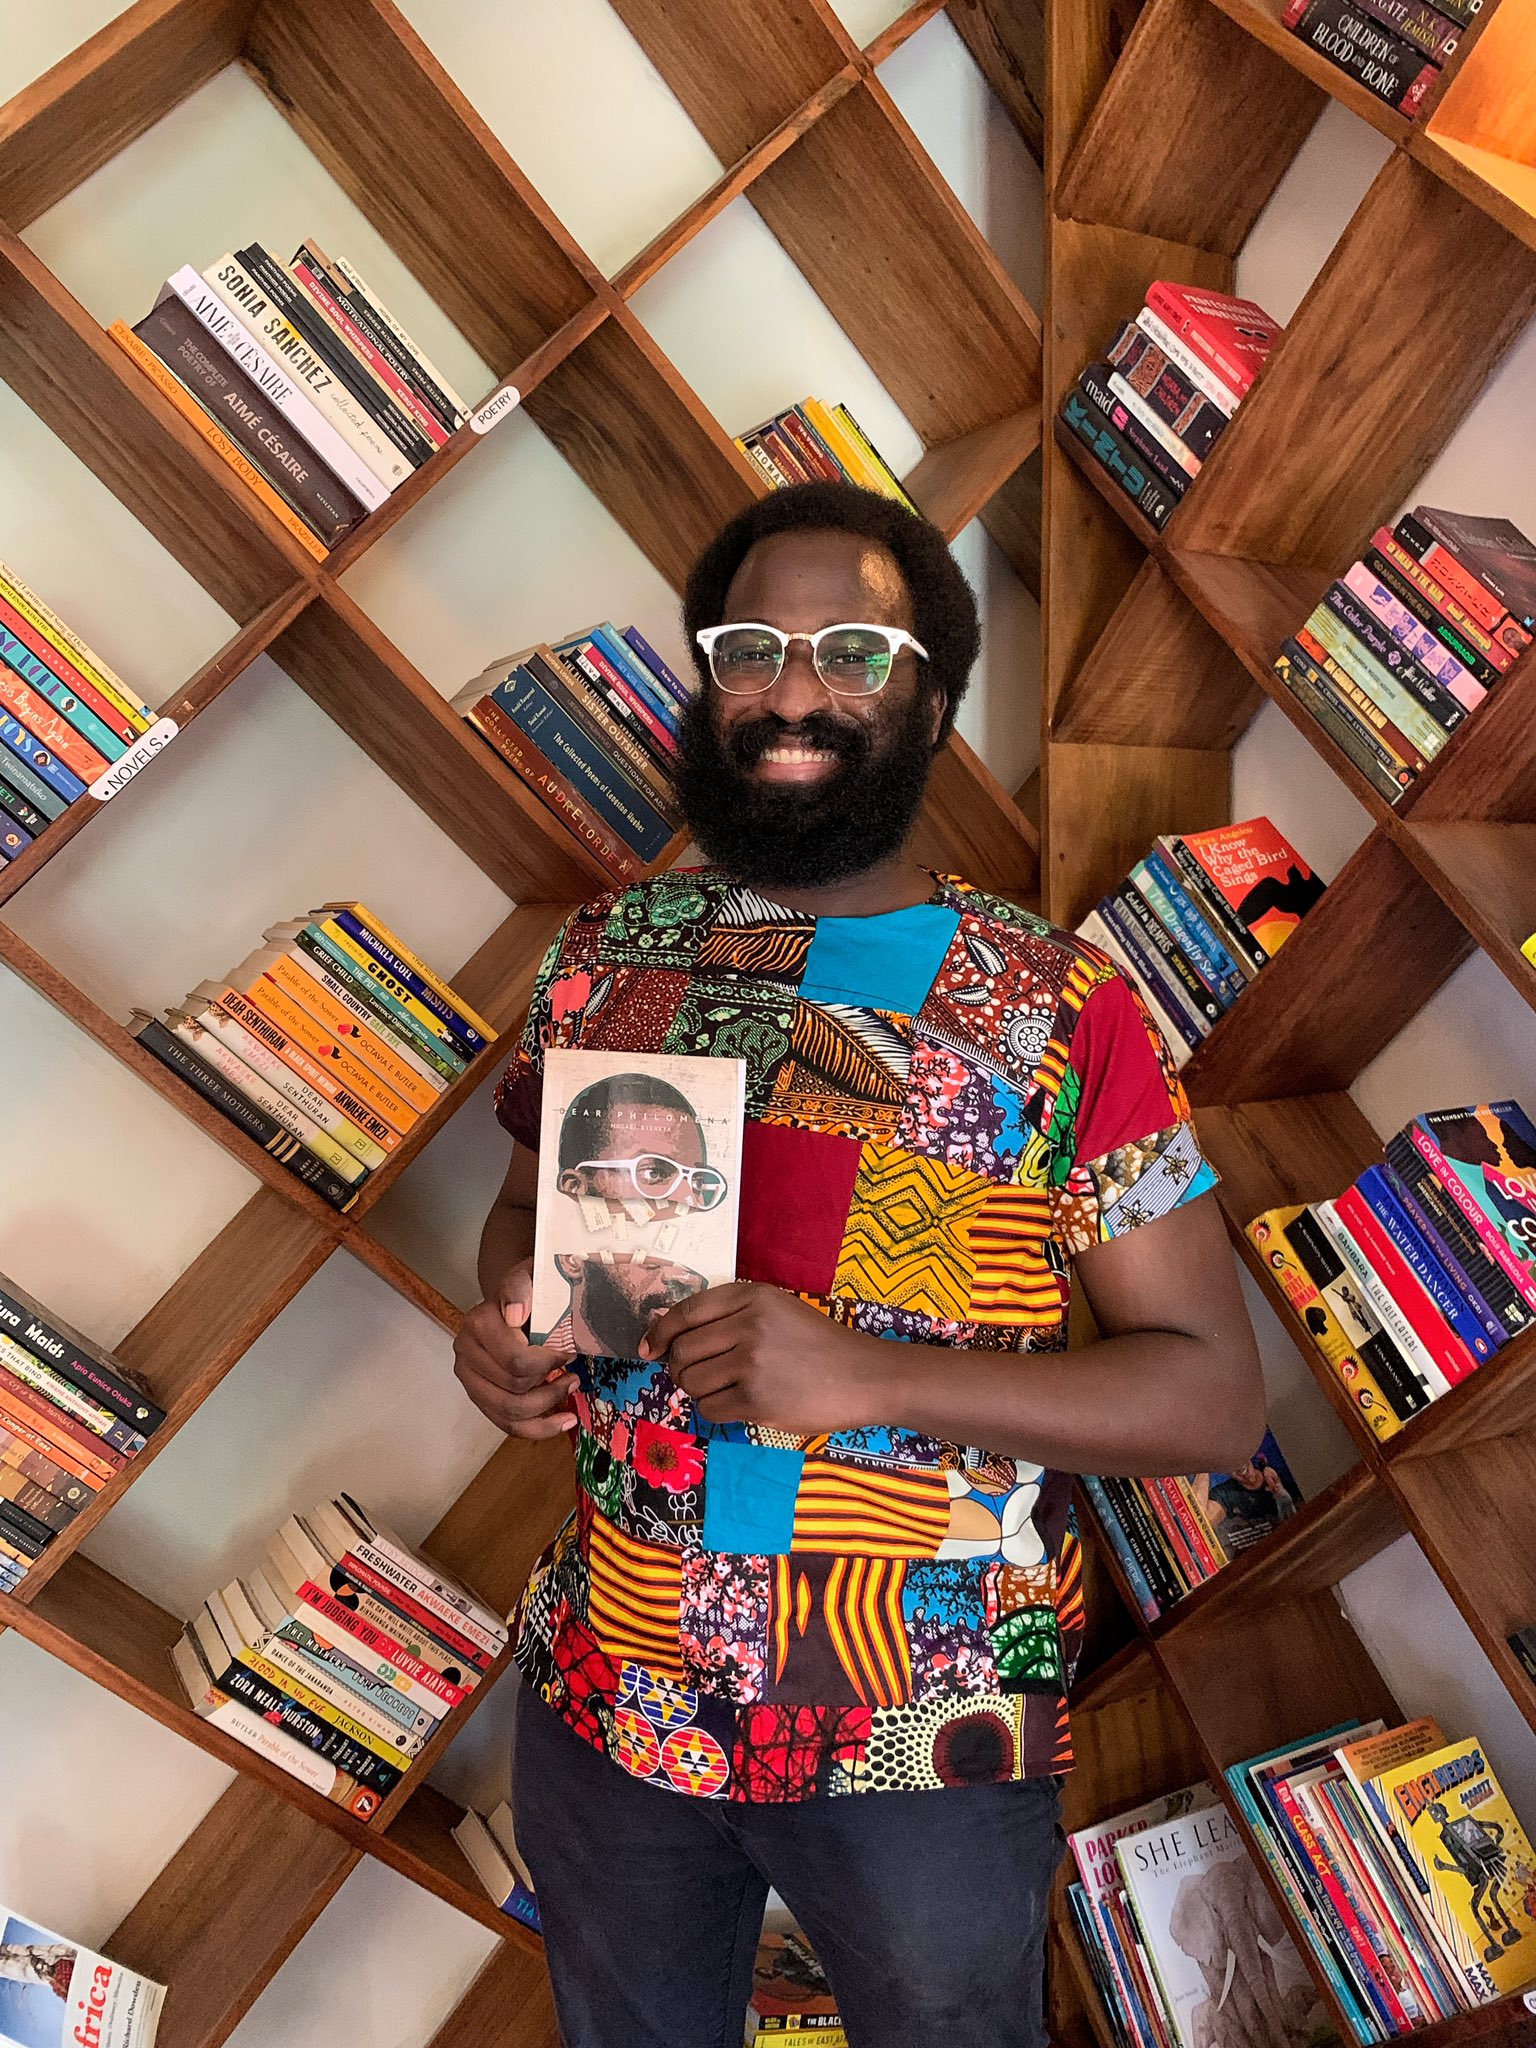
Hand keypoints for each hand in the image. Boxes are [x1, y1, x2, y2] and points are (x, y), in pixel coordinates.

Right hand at [453, 1258, 577, 1439]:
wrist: (513, 1301)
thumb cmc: (528, 1291)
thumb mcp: (529, 1275)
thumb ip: (520, 1286)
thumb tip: (515, 1314)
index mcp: (478, 1324)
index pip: (515, 1359)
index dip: (549, 1361)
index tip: (570, 1350)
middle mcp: (466, 1353)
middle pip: (514, 1387)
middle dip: (550, 1381)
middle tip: (572, 1366)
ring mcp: (470, 1380)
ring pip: (510, 1412)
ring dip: (548, 1404)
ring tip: (570, 1386)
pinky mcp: (481, 1398)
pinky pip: (508, 1425)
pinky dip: (540, 1429)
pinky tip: (566, 1422)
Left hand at [639, 1281, 884, 1431]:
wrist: (865, 1377)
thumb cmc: (819, 1344)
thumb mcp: (777, 1311)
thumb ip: (728, 1315)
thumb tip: (664, 1328)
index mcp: (753, 1297)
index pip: (686, 1312)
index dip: (660, 1331)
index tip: (649, 1348)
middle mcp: (749, 1325)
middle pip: (682, 1351)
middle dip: (680, 1367)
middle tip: (698, 1375)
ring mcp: (751, 1363)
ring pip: (692, 1381)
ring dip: (699, 1390)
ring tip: (727, 1388)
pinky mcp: (755, 1399)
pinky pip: (709, 1408)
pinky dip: (717, 1409)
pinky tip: (740, 1403)